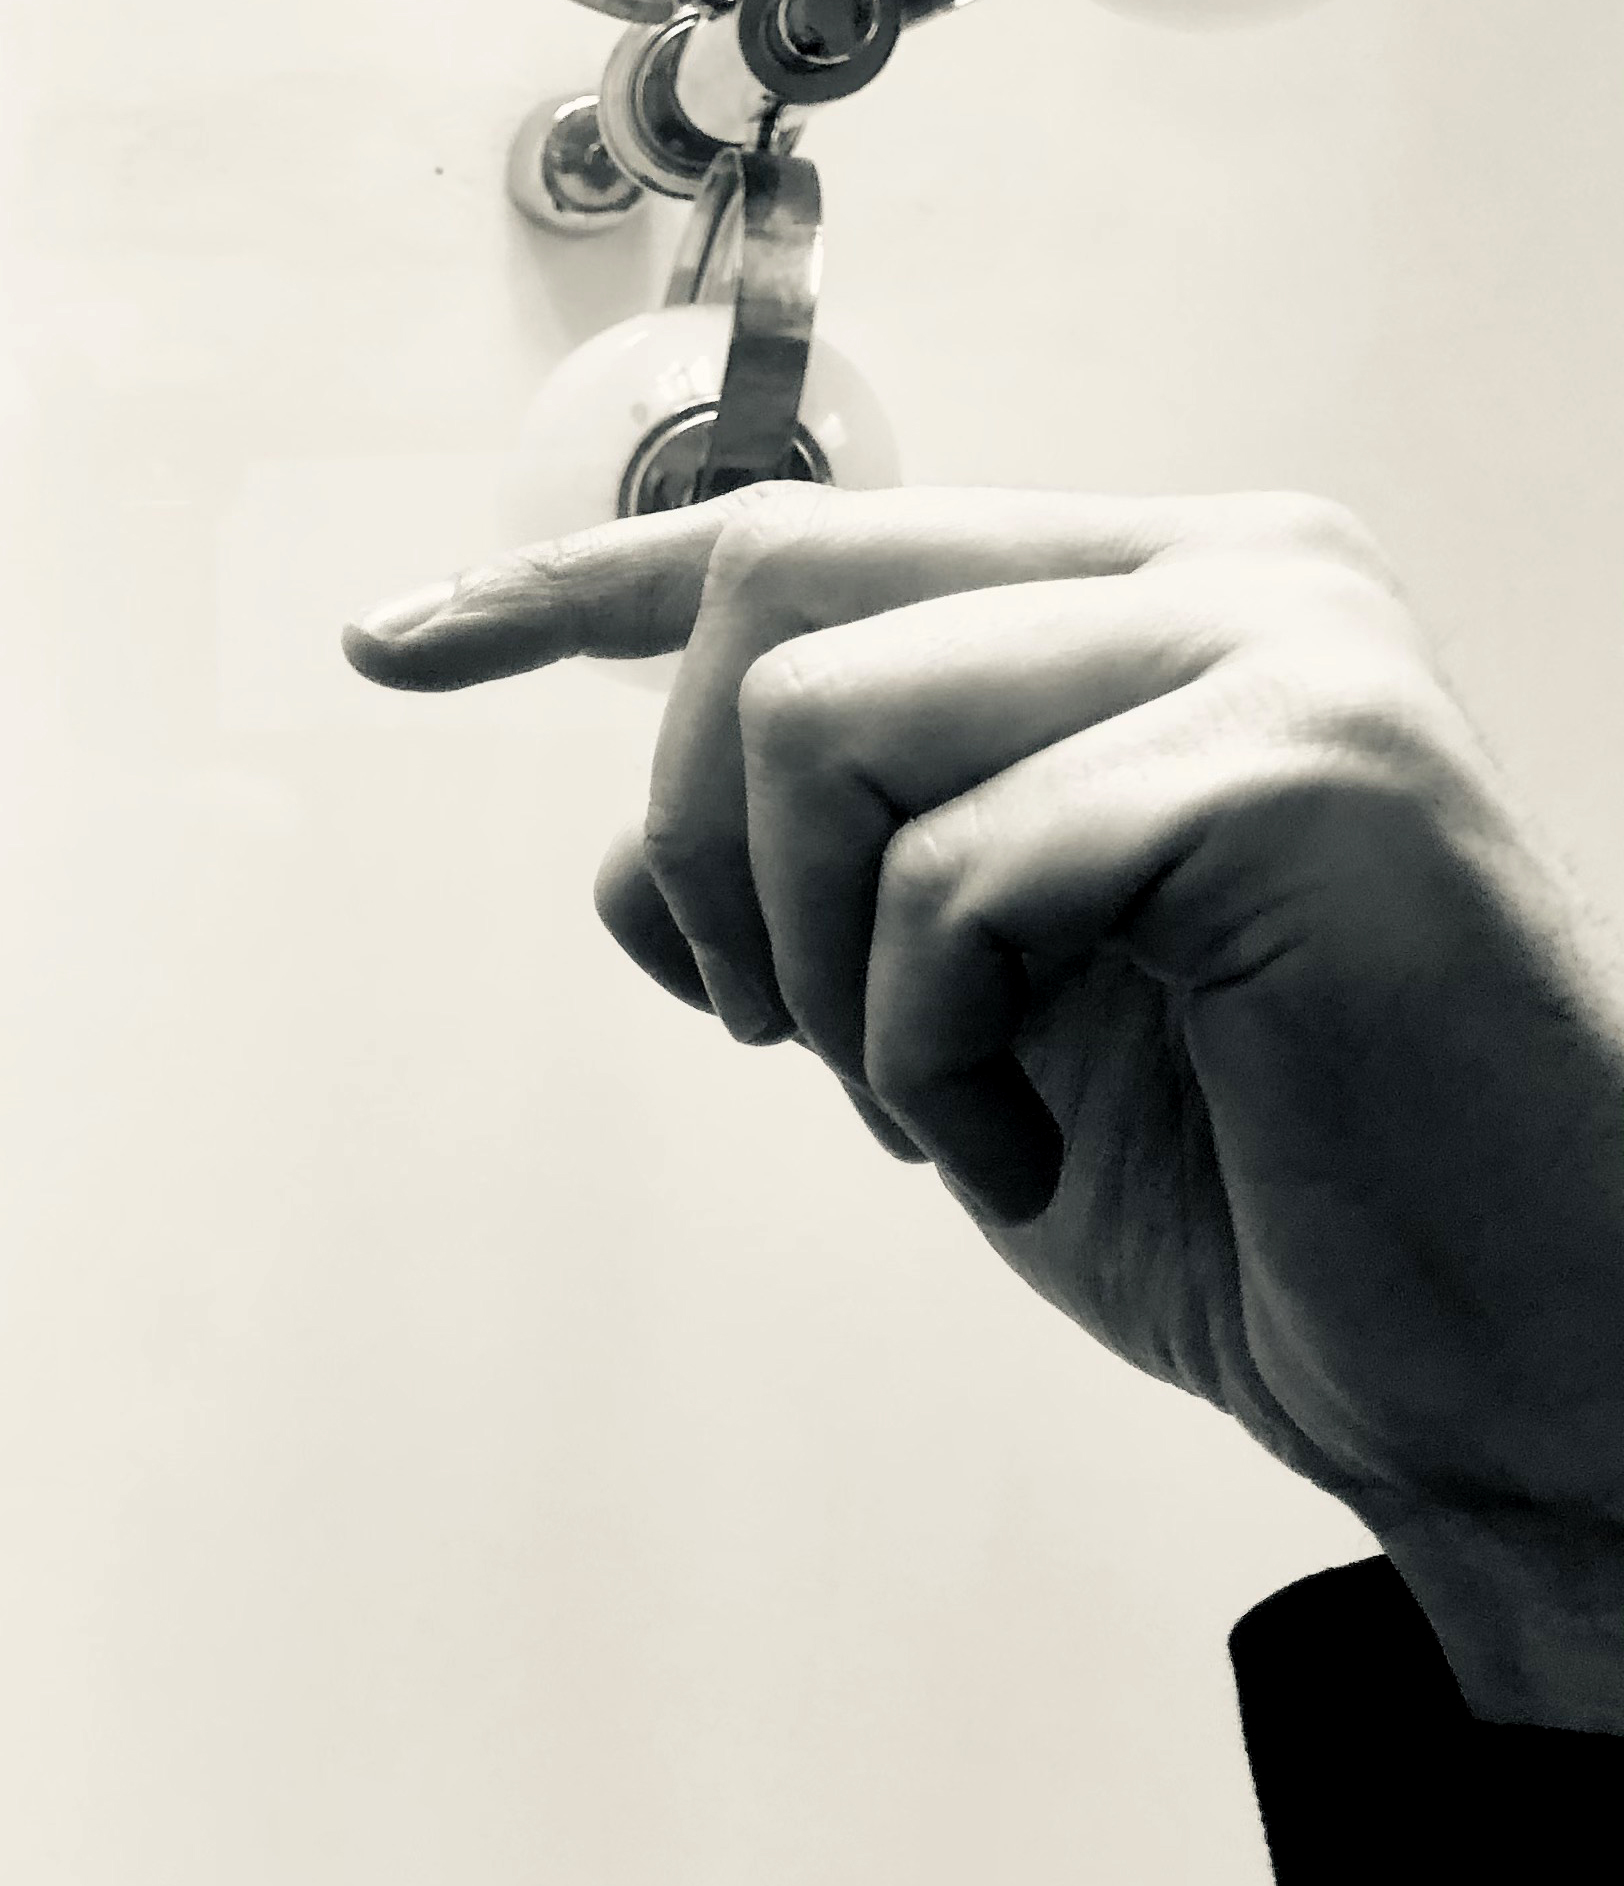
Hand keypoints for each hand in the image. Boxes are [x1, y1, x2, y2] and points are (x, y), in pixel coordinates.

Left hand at [343, 484, 1623, 1729]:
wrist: (1496, 1349)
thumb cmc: (1250, 1175)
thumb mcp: (953, 1004)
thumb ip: (811, 880)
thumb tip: (619, 853)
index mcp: (1144, 596)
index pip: (792, 536)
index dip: (562, 586)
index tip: (389, 641)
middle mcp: (1226, 572)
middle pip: (768, 589)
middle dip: (701, 840)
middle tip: (784, 1034)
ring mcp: (1281, 653)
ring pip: (821, 717)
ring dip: (814, 966)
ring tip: (947, 1099)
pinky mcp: (1305, 776)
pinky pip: (948, 874)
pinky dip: (925, 1051)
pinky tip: (1024, 1139)